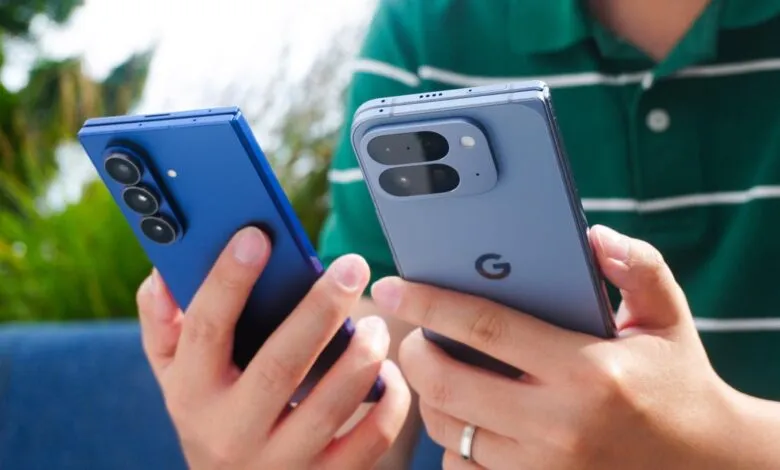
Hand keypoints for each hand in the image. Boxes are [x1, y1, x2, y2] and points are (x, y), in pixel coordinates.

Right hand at [135, 227, 409, 469]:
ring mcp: (280, 463)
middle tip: (353, 266)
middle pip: (280, 365)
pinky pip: (370, 440)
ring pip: (331, 405)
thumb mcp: (175, 377)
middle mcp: (232, 432)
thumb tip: (163, 272)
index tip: (257, 235)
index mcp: (192, 395)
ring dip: (362, 355)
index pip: (205, 330)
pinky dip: (390, 401)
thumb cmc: (209, 416)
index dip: (228, 280)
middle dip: (320, 310)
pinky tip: (389, 371)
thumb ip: (165, 324)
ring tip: (374, 322)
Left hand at [371, 225, 738, 469]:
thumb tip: (593, 235)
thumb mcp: (667, 317)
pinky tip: (465, 416)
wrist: (707, 464)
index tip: (392, 287)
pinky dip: (453, 442)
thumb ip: (636, 267)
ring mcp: (545, 468)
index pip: (485, 327)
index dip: (429, 303)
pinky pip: (465, 469)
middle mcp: (559, 424)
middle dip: (414, 354)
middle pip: (448, 385)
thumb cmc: (677, 381)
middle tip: (414, 336)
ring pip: (448, 431)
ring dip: (429, 397)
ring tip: (438, 370)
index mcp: (587, 370)